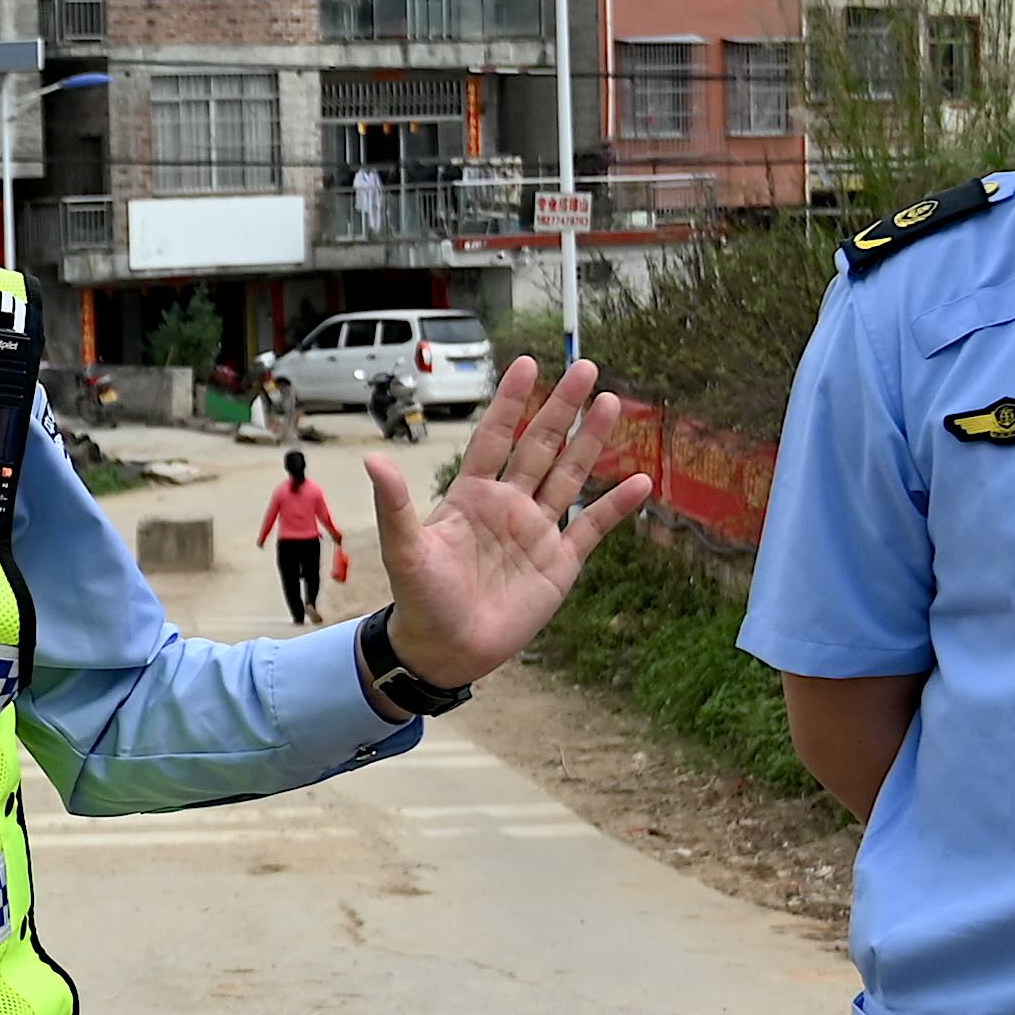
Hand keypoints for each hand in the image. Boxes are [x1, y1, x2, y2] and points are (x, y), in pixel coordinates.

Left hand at [362, 352, 655, 689]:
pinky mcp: (559, 563)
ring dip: (591, 442)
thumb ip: (396, 505)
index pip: (495, 436)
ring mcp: (537, 532)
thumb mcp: (405, 549)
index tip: (527, 364)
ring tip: (611, 403)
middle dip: (562, 408)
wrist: (446, 650)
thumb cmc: (420, 599)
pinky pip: (593, 528)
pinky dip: (617, 506)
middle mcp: (509, 505)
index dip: (511, 402)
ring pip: (571, 476)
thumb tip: (373, 461)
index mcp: (473, 495)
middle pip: (541, 446)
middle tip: (586, 367)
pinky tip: (640, 481)